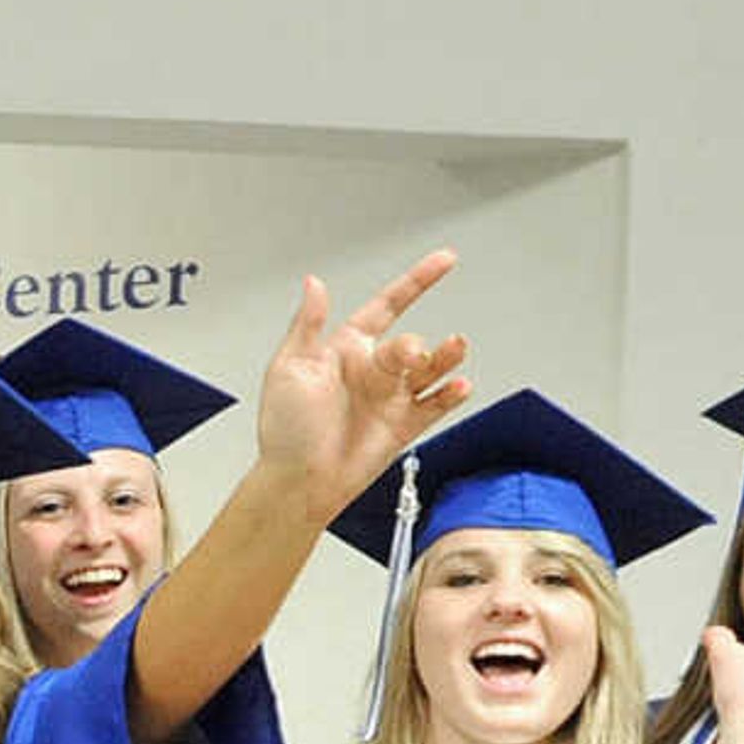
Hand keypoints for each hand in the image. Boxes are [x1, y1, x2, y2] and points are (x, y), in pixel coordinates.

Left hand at [250, 252, 468, 507]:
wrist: (298, 482)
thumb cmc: (284, 431)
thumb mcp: (288, 368)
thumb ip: (308, 325)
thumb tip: (314, 284)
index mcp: (344, 350)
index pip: (387, 306)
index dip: (416, 282)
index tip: (444, 261)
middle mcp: (371, 371)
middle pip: (409, 343)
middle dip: (412, 346)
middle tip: (408, 356)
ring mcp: (389, 398)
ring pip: (431, 369)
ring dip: (446, 358)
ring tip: (455, 349)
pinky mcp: (403, 426)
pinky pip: (435, 404)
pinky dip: (451, 394)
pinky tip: (459, 385)